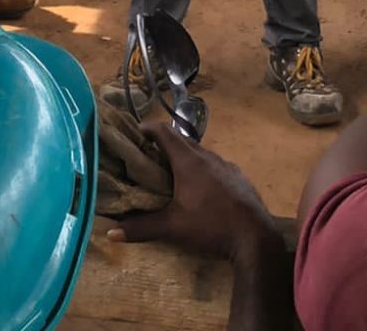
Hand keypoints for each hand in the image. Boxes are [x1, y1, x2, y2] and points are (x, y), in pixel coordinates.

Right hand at [109, 121, 280, 262]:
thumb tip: (111, 232)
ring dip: (184, 157)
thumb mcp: (173, 228)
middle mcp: (208, 157)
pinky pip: (215, 165)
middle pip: (182, 141)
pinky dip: (202, 169)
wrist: (255, 237)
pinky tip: (199, 188)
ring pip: (200, 153)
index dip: (148, 128)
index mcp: (189, 162)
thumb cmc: (210, 225)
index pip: (165, 133)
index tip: (134, 132)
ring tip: (170, 172)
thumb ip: (141, 228)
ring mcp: (226, 165)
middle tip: (147, 156)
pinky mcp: (238, 177)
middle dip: (164, 145)